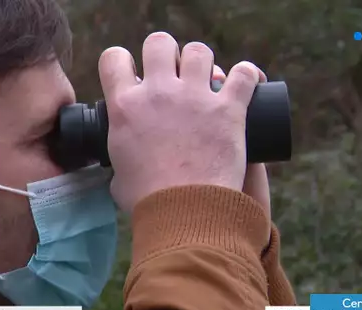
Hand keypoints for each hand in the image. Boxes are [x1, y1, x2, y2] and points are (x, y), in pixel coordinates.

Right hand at [99, 32, 263, 210]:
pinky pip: (243, 75)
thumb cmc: (149, 201)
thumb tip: (121, 168)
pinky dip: (247, 76)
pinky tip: (246, 82)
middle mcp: (158, 93)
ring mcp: (194, 97)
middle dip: (166, 52)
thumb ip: (119, 163)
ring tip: (208, 79)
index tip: (133, 73)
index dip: (122, 61)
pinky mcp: (228, 109)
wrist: (185, 214)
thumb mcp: (119, 178)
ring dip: (203, 62)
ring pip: (200, 51)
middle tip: (173, 73)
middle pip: (159, 42)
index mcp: (125, 107)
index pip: (114, 59)